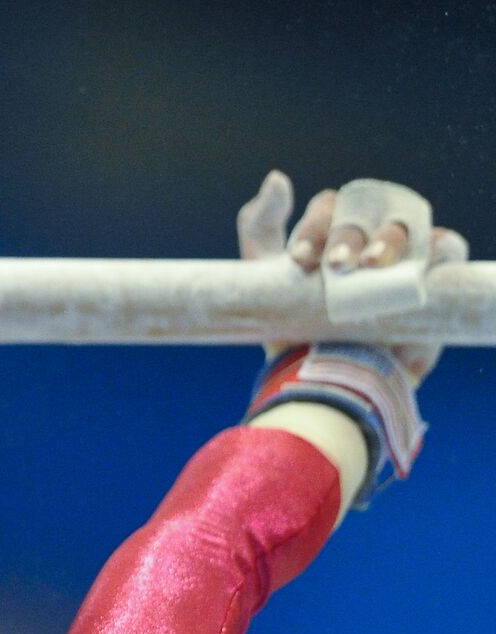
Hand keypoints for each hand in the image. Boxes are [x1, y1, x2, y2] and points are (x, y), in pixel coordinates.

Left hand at [235, 169, 468, 387]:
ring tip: (372, 265)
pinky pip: (448, 247)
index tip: (300, 261)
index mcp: (331, 229)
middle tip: (336, 266)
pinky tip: (416, 266)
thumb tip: (278, 178)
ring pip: (406, 224)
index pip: (329, 207)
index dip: (314, 229)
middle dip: (350, 234)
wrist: (326, 380)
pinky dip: (436, 249)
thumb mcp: (262, 276)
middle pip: (369, 210)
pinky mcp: (434, 278)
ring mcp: (403, 254)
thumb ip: (260, 225)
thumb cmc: (291, 326)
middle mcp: (368, 235)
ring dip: (389, 238)